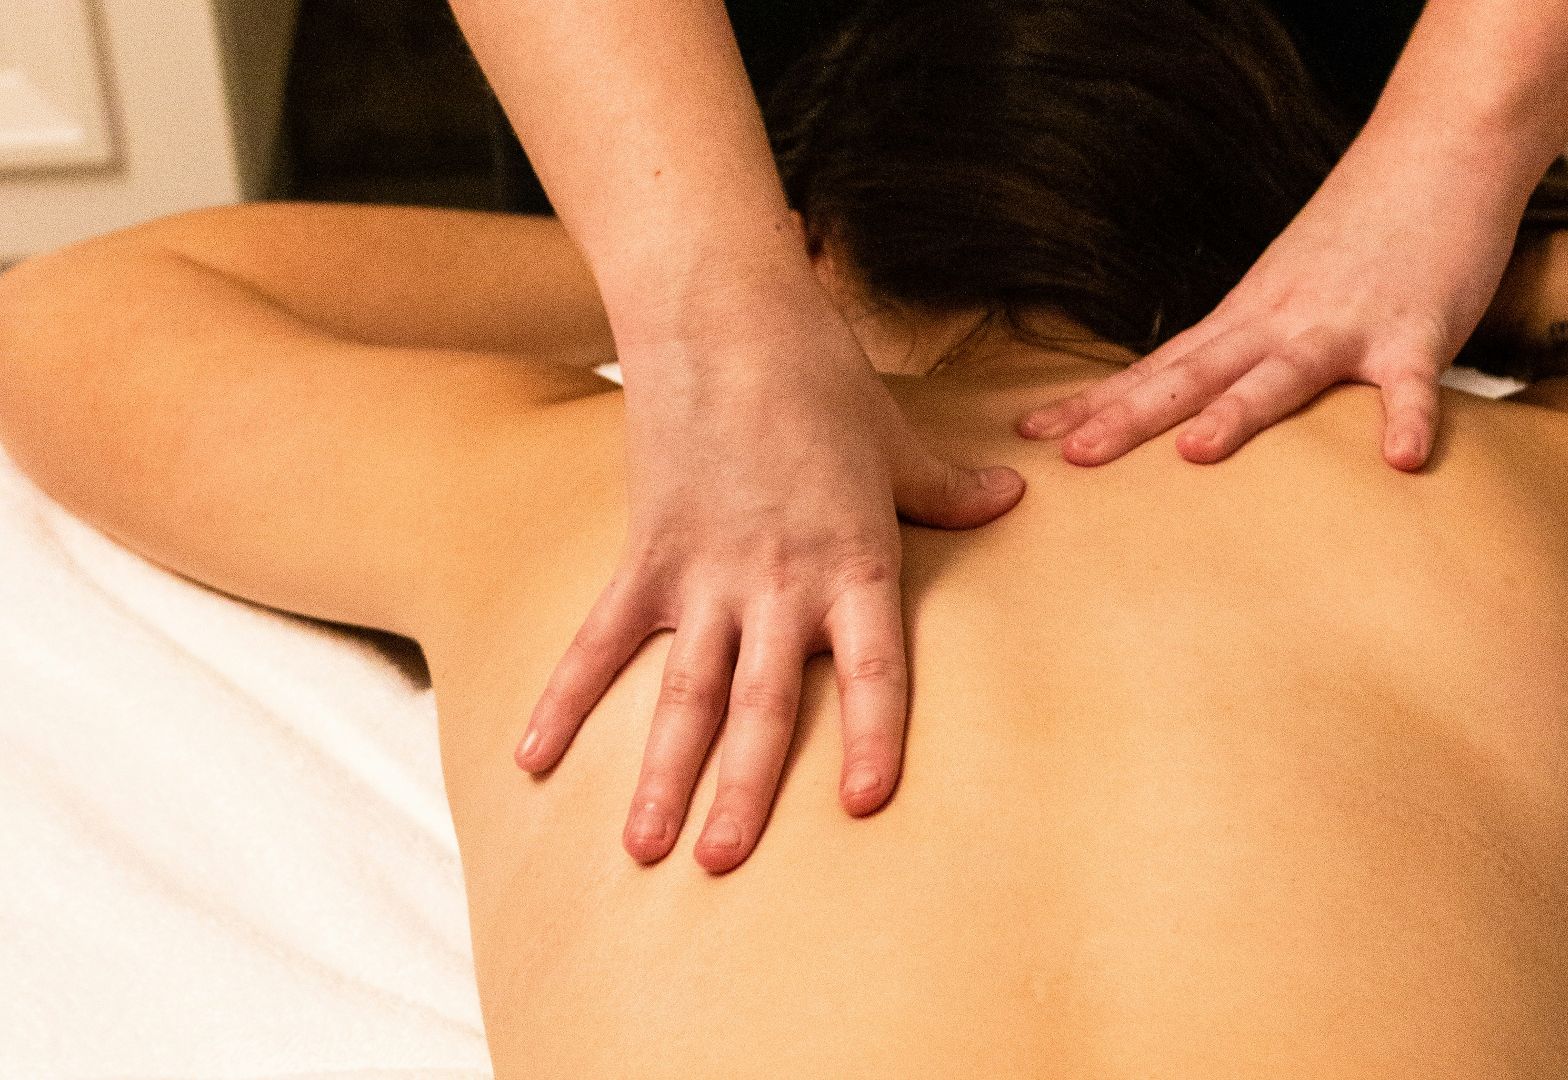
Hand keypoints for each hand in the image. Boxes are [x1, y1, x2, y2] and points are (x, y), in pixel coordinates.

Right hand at [514, 276, 1023, 872]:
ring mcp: (704, 573)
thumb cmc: (821, 380)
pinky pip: (600, 639)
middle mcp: (778, 582)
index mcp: (853, 561)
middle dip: (744, 788)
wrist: (724, 316)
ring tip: (643, 848)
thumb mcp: (899, 442)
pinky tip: (534, 758)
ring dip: (660, 770)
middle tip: (724, 864)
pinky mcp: (645, 554)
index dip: (869, 735)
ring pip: (682, 689)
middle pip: (762, 702)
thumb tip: (1010, 498)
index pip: (872, 667)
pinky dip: (565, 698)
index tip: (861, 803)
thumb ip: (949, 490)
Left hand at [1018, 133, 1530, 471]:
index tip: (1033, 433)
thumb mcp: (1283, 288)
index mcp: (1244, 316)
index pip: (1157, 367)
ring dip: (1240, 412)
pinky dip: (1406, 418)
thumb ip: (1245, 346)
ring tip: (1196, 453)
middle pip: (1193, 375)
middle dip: (1131, 418)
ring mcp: (1345, 324)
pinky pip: (1411, 383)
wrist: (1437, 149)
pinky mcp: (1416, 331)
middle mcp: (1279, 320)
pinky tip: (1401, 460)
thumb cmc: (1360, 233)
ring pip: (1283, 374)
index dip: (1097, 402)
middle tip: (1073, 457)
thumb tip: (1198, 404)